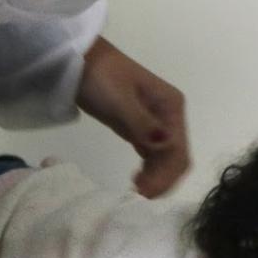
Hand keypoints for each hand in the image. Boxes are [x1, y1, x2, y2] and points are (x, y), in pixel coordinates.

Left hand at [77, 36, 189, 197]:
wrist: (78, 60)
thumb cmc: (99, 77)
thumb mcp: (119, 100)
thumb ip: (142, 124)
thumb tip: (166, 146)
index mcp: (171, 107)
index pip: (178, 150)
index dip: (165, 175)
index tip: (143, 193)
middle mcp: (169, 116)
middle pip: (176, 157)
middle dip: (163, 180)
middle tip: (138, 198)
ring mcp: (156, 122)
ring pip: (166, 159)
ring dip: (156, 178)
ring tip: (136, 192)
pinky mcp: (140, 127)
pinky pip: (153, 154)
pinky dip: (149, 170)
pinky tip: (137, 180)